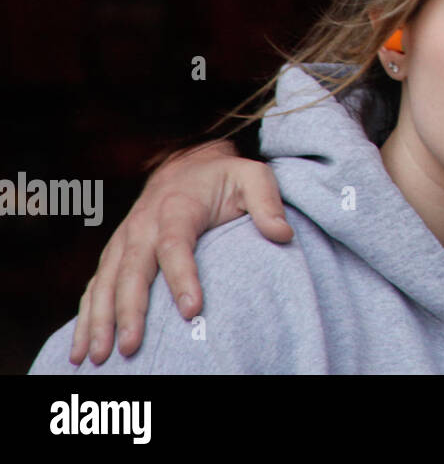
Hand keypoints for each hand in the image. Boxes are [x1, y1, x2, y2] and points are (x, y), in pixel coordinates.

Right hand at [69, 138, 292, 364]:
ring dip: (100, 320)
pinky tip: (83, 349)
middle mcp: (143, 225)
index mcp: (177, 207)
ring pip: (106, 282)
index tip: (192, 310)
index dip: (182, 277)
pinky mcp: (115, 255)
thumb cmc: (224, 177)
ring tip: (100, 356)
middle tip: (131, 347)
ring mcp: (124, 241)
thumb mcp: (253, 177)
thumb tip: (282, 234)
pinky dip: (86, 317)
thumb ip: (268, 202)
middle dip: (130, 310)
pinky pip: (95, 287)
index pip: (176, 244)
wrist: (187, 165)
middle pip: (133, 270)